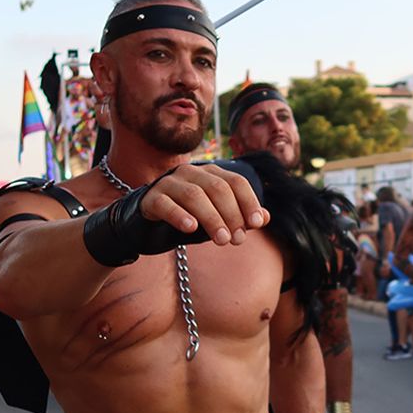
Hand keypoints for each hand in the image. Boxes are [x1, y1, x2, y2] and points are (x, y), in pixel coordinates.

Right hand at [85, 161, 267, 265]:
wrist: (146, 225)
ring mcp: (168, 182)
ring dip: (211, 218)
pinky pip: (166, 203)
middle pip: (217, 188)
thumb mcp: (217, 219)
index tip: (256, 224)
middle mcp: (190, 172)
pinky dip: (179, 215)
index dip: (248, 202)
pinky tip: (190, 229)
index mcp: (209, 173)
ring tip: (222, 241)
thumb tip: (266, 218)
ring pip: (194, 195)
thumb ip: (240, 217)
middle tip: (237, 240)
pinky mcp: (150, 198)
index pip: (235, 182)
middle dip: (231, 215)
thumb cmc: (188, 218)